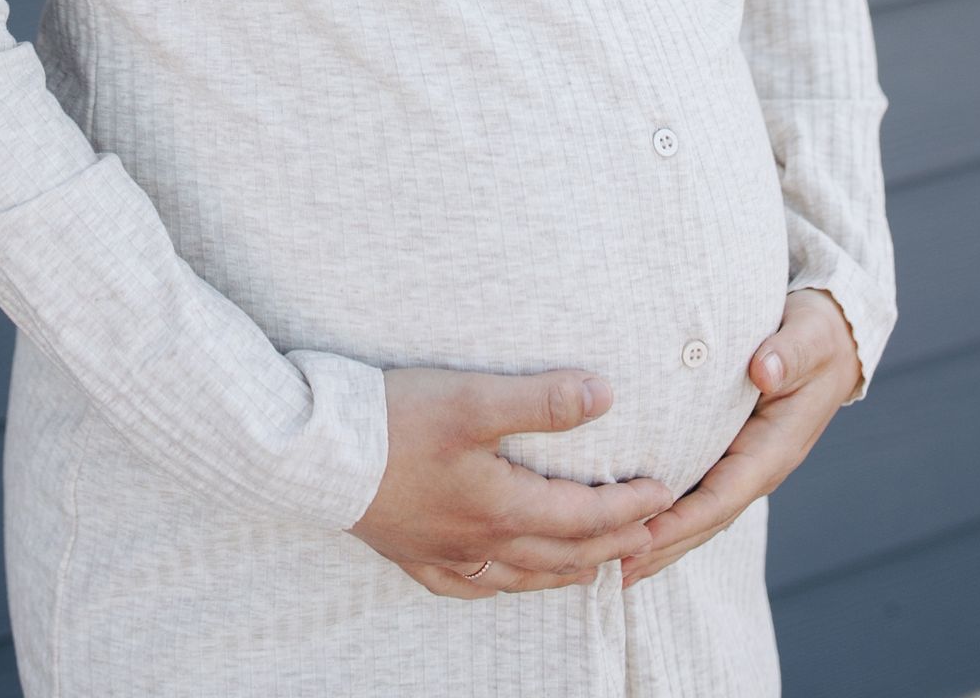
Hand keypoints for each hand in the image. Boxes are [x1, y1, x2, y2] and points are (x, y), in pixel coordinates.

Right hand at [350, 365, 671, 597]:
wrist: (315, 455)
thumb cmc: (393, 421)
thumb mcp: (474, 397)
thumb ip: (542, 399)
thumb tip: (606, 393)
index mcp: (502, 508)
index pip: (585, 516)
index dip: (629, 506)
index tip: (664, 492)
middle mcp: (480, 543)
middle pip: (562, 554)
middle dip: (612, 544)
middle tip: (649, 534)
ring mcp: (444, 554)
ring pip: (521, 577)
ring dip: (566, 571)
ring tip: (592, 567)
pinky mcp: (412, 554)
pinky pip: (469, 586)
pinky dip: (502, 585)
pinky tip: (500, 580)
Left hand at [617, 290, 861, 589]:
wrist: (834, 345)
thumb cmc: (817, 339)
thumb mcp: (807, 339)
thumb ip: (786, 355)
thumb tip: (762, 370)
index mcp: (773, 450)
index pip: (722, 495)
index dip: (682, 519)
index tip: (642, 535)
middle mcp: (758, 468)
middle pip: (705, 520)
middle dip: (662, 546)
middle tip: (613, 570)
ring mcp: (744, 466)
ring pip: (699, 516)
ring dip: (660, 542)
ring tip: (614, 566)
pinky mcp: (731, 456)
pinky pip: (697, 495)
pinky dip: (668, 518)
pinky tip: (636, 527)